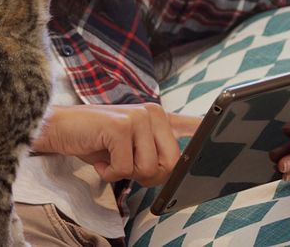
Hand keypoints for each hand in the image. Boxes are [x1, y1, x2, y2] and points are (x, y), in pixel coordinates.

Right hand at [31, 104, 198, 185]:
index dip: (211, 137)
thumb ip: (155, 153)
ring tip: (110, 157)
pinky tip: (100, 156)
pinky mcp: (121, 126)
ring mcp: (137, 117)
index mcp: (160, 117)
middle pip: (172, 164)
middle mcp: (153, 112)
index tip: (230, 140)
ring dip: (124, 173)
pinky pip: (125, 168)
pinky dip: (109, 172)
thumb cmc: (96, 141)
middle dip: (149, 176)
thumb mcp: (131, 147)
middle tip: (126, 165)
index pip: (195, 127)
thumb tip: (179, 168)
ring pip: (148, 169)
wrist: (59, 129)